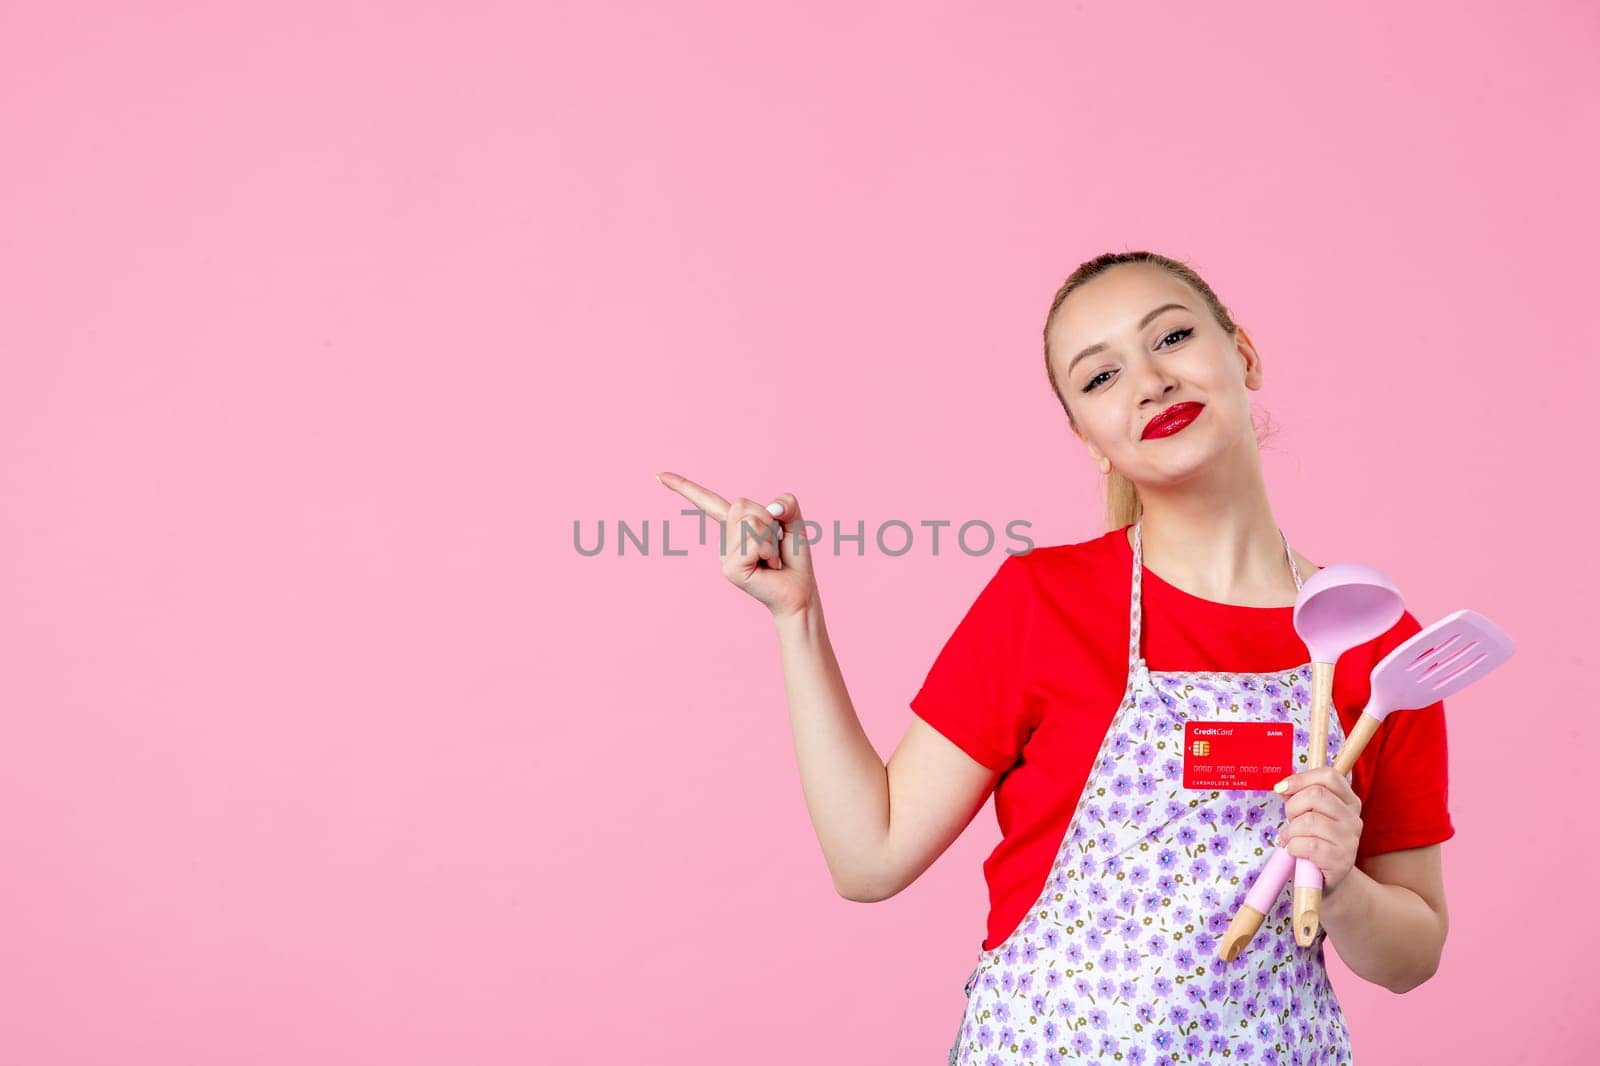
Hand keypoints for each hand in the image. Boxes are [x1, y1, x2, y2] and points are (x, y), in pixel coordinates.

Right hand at [655, 470, 817, 618]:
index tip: (660, 475)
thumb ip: (786, 501)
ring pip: (750, 522)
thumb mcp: (793, 520)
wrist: (799, 591)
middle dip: (767, 518)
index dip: (684, 487)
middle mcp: (725, 540)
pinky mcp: (731, 569)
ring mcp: (725, 556)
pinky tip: (770, 566)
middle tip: (774, 542)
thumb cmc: (793, 557)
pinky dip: (769, 550)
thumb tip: (773, 508)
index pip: (707, 502)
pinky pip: (753, 543)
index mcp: (734, 525)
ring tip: (772, 556)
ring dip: (771, 537)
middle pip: (741, 504)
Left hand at [1273, 766, 1362, 894]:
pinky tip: (1294, 851)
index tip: (1281, 788)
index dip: (1300, 778)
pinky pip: (1309, 845)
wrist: (1326, 878)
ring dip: (1290, 831)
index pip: (1329, 775)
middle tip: (1290, 821)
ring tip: (1290, 839)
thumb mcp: (1308, 814)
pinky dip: (1293, 847)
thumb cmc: (1314, 841)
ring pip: (1309, 821)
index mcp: (1348, 801)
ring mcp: (1349, 840)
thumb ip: (1298, 796)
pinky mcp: (1341, 861)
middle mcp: (1353, 818)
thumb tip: (1282, 787)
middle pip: (1316, 795)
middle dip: (1292, 807)